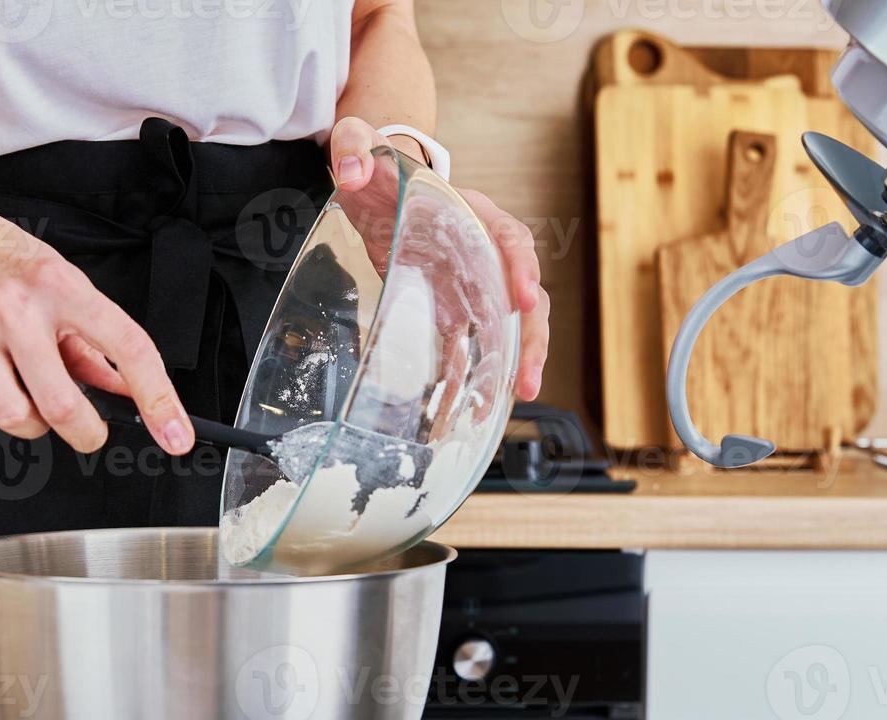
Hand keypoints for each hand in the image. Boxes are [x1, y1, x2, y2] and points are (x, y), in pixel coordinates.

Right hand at [0, 188, 193, 455]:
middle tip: (88, 429)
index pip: (127, 348)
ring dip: (31, 423)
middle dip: (86, 432)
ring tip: (27, 393)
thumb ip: (97, 346)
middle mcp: (14, 306)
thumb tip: (129, 398)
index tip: (176, 436)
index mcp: (61, 286)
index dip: (158, 399)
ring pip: (13, 418)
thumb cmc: (8, 263)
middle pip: (61, 404)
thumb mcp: (66, 287)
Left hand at [328, 117, 549, 400]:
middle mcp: (483, 250)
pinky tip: (471, 406)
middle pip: (523, 294)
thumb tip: (353, 170)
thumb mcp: (362, 146)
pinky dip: (472, 373)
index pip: (509, 239)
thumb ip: (356, 149)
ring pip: (508, 325)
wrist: (378, 184)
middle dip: (532, 335)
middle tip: (528, 376)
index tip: (526, 298)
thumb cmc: (380, 166)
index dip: (522, 269)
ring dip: (516, 361)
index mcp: (472, 211)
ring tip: (517, 397)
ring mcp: (472, 282)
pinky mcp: (452, 305)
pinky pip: (470, 342)